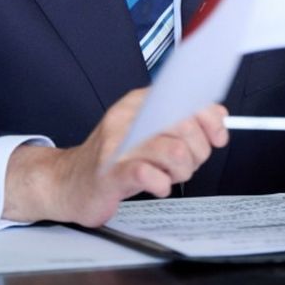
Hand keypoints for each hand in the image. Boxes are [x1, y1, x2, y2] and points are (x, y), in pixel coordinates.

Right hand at [2, 88, 228, 226]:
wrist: (66, 182)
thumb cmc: (112, 159)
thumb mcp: (148, 132)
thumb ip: (182, 122)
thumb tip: (218, 115)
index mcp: (138, 103)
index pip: (186, 98)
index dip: (209, 119)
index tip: (217, 137)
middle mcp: (128, 118)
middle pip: (185, 127)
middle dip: (196, 152)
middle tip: (185, 164)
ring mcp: (117, 145)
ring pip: (174, 151)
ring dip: (181, 171)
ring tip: (169, 175)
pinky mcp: (110, 174)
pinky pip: (150, 175)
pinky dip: (161, 184)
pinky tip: (156, 185)